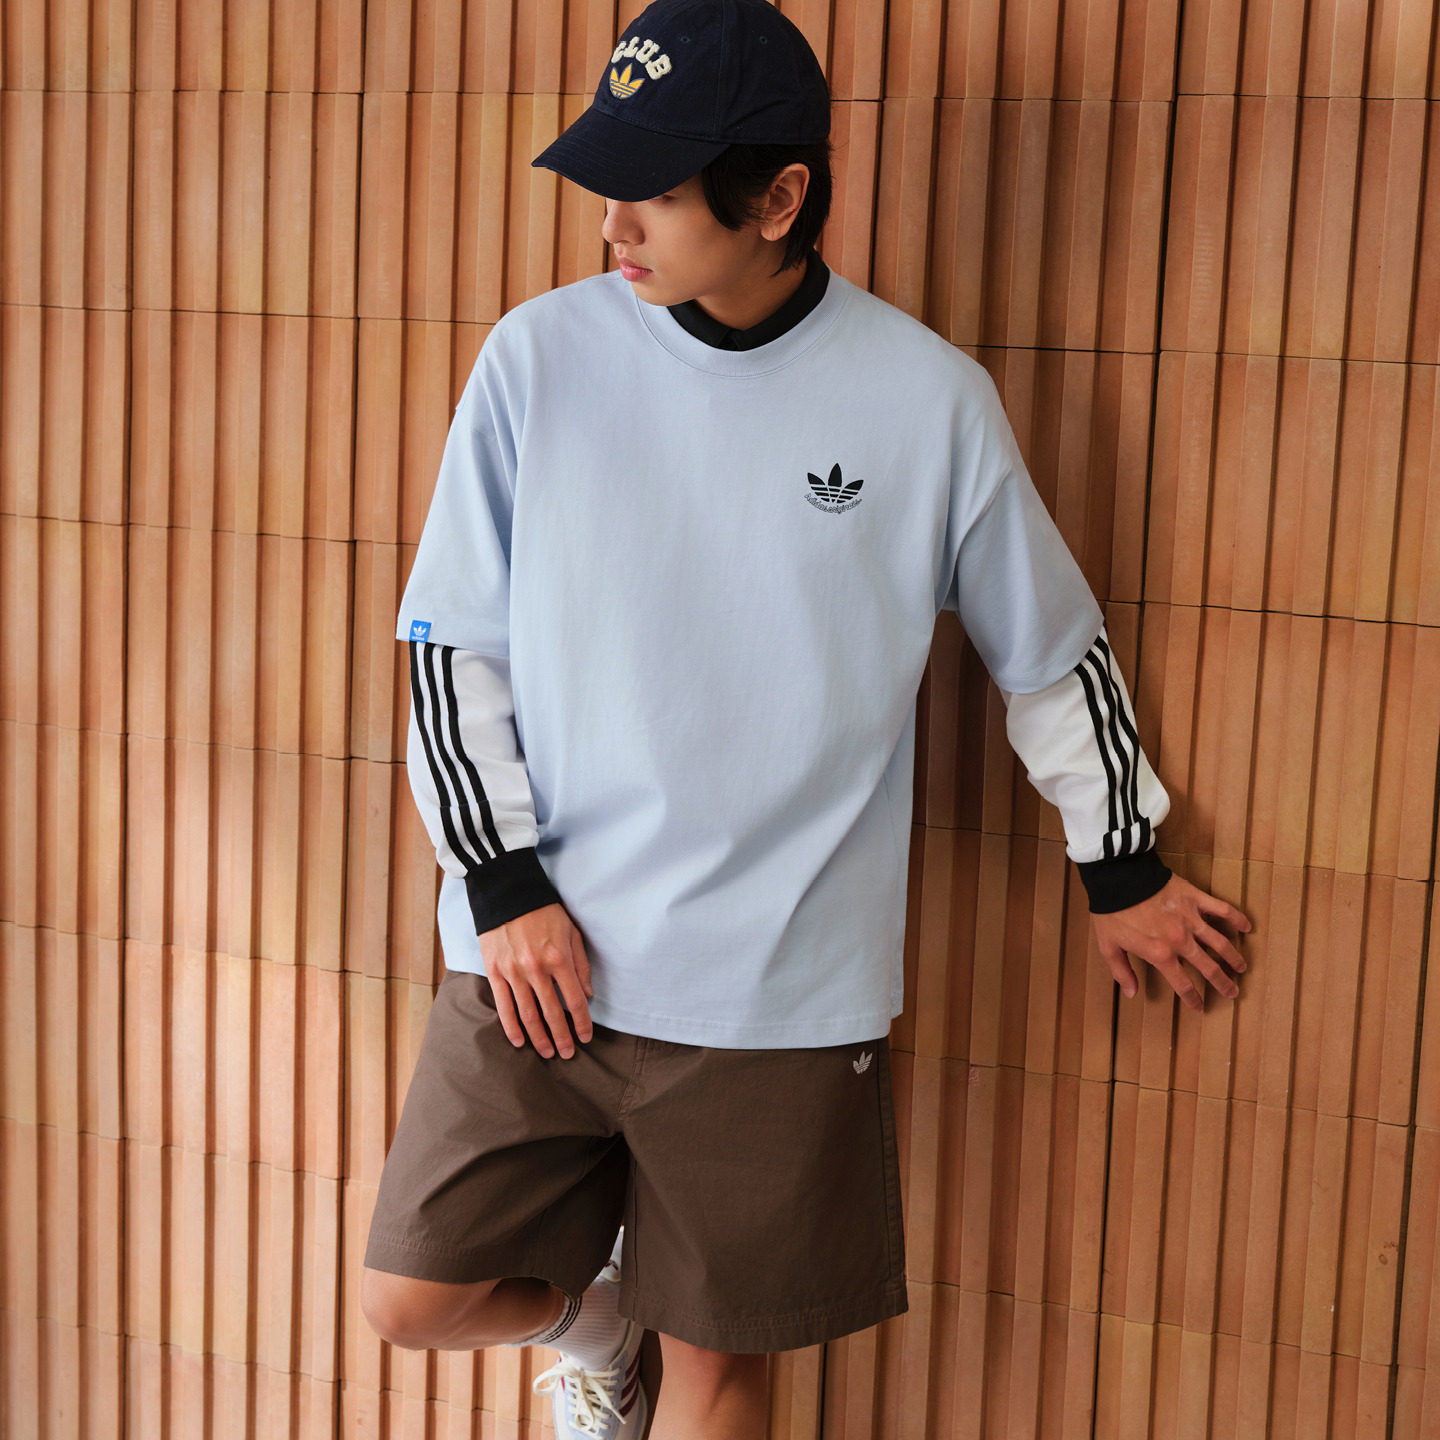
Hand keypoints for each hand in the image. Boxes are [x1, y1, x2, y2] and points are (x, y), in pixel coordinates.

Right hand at [478, 903, 593, 1057]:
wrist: (507, 894)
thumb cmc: (544, 911)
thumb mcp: (571, 932)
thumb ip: (580, 965)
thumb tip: (588, 995)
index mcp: (559, 958)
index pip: (575, 1001)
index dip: (582, 1023)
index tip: (586, 1038)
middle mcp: (537, 969)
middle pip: (552, 1013)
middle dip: (562, 1037)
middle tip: (567, 1055)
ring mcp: (514, 972)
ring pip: (528, 1015)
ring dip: (539, 1038)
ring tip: (547, 1053)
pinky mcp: (495, 971)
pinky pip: (504, 1006)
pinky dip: (511, 1027)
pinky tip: (519, 1041)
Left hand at [1091, 873, 1250, 1011]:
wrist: (1118, 878)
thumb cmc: (1111, 912)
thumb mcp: (1109, 946)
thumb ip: (1122, 972)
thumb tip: (1132, 993)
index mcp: (1160, 955)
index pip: (1183, 985)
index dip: (1193, 999)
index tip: (1200, 1006)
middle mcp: (1180, 941)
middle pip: (1209, 968)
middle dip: (1223, 983)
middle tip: (1232, 992)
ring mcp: (1190, 919)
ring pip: (1221, 943)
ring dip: (1234, 957)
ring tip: (1242, 967)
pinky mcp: (1195, 898)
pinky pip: (1222, 910)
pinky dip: (1237, 918)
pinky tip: (1246, 927)